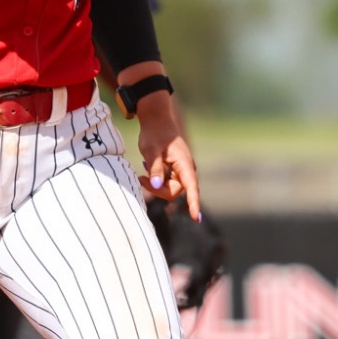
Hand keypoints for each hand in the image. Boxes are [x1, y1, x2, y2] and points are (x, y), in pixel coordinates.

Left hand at [132, 90, 201, 220]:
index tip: (196, 218)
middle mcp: (186, 169)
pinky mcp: (175, 171)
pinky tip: (147, 165)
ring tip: (144, 168)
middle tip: (141, 178)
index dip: (194, 203)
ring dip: (156, 184)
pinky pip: (167, 183)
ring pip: (170, 188)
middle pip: (176, 192)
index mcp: (184, 164)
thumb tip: (156, 185)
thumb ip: (155, 168)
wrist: (156, 120)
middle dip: (158, 190)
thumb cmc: (154, 133)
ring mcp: (181, 170)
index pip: (191, 187)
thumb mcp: (151, 150)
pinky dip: (156, 179)